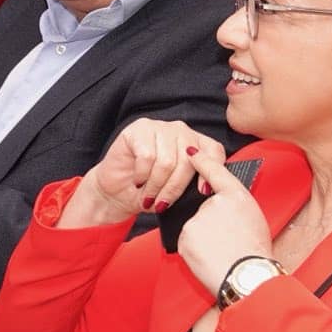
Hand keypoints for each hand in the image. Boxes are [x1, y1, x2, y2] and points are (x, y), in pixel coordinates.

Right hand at [60, 120, 224, 227]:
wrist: (117, 192)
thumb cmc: (149, 192)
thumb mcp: (176, 191)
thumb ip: (193, 183)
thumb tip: (208, 188)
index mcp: (195, 143)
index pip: (214, 151)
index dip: (212, 171)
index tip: (203, 192)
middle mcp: (180, 131)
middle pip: (188, 161)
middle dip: (174, 189)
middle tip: (161, 204)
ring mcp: (159, 127)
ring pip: (167, 161)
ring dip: (155, 185)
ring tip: (147, 195)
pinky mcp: (139, 129)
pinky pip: (147, 156)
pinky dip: (142, 175)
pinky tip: (137, 180)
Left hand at [176, 154, 272, 297]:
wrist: (246, 276)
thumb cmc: (255, 251)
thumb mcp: (253, 218)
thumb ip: (233, 205)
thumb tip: (217, 204)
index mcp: (236, 195)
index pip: (215, 171)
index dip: (203, 160)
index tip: (191, 152)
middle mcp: (213, 202)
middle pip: (203, 208)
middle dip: (210, 222)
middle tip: (228, 240)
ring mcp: (196, 219)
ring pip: (194, 226)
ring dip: (203, 237)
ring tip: (222, 251)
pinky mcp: (184, 236)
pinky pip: (187, 241)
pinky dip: (195, 249)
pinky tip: (210, 258)